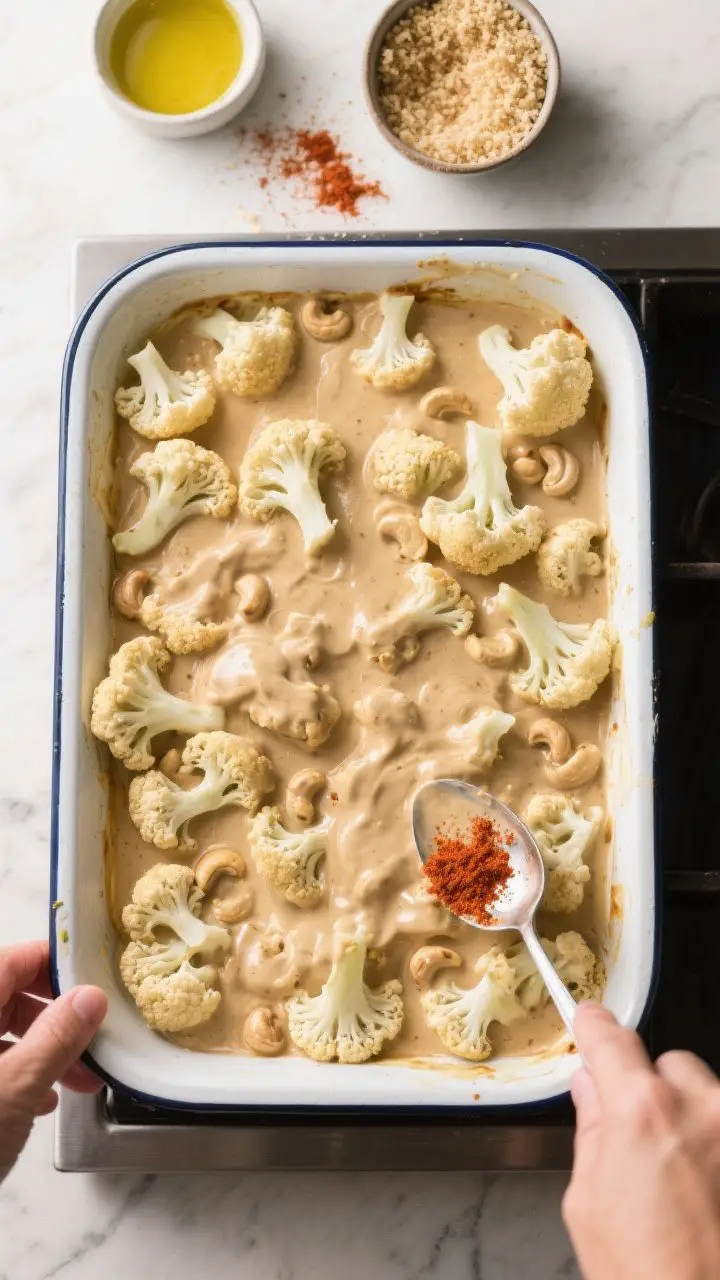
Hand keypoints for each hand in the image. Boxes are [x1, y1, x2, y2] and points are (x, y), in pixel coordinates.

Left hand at [0, 940, 106, 1180]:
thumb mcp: (14, 1088)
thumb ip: (55, 1038)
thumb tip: (89, 999)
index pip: (12, 960)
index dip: (54, 965)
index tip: (92, 980)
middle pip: (8, 996)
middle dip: (55, 1016)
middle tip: (91, 1036)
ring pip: (1, 1033)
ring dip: (43, 1049)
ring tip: (78, 1079)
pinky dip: (19, 1073)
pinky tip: (42, 1102)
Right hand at [564, 1003, 719, 1279]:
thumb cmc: (644, 1276)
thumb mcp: (589, 1202)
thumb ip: (592, 1131)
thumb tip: (591, 1091)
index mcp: (641, 1111)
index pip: (611, 1038)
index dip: (595, 1028)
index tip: (591, 1022)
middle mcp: (700, 1108)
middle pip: (667, 1065)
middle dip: (649, 1090)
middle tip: (638, 1143)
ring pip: (706, 1095)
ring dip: (690, 1118)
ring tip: (678, 1180)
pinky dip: (714, 1144)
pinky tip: (702, 1190)